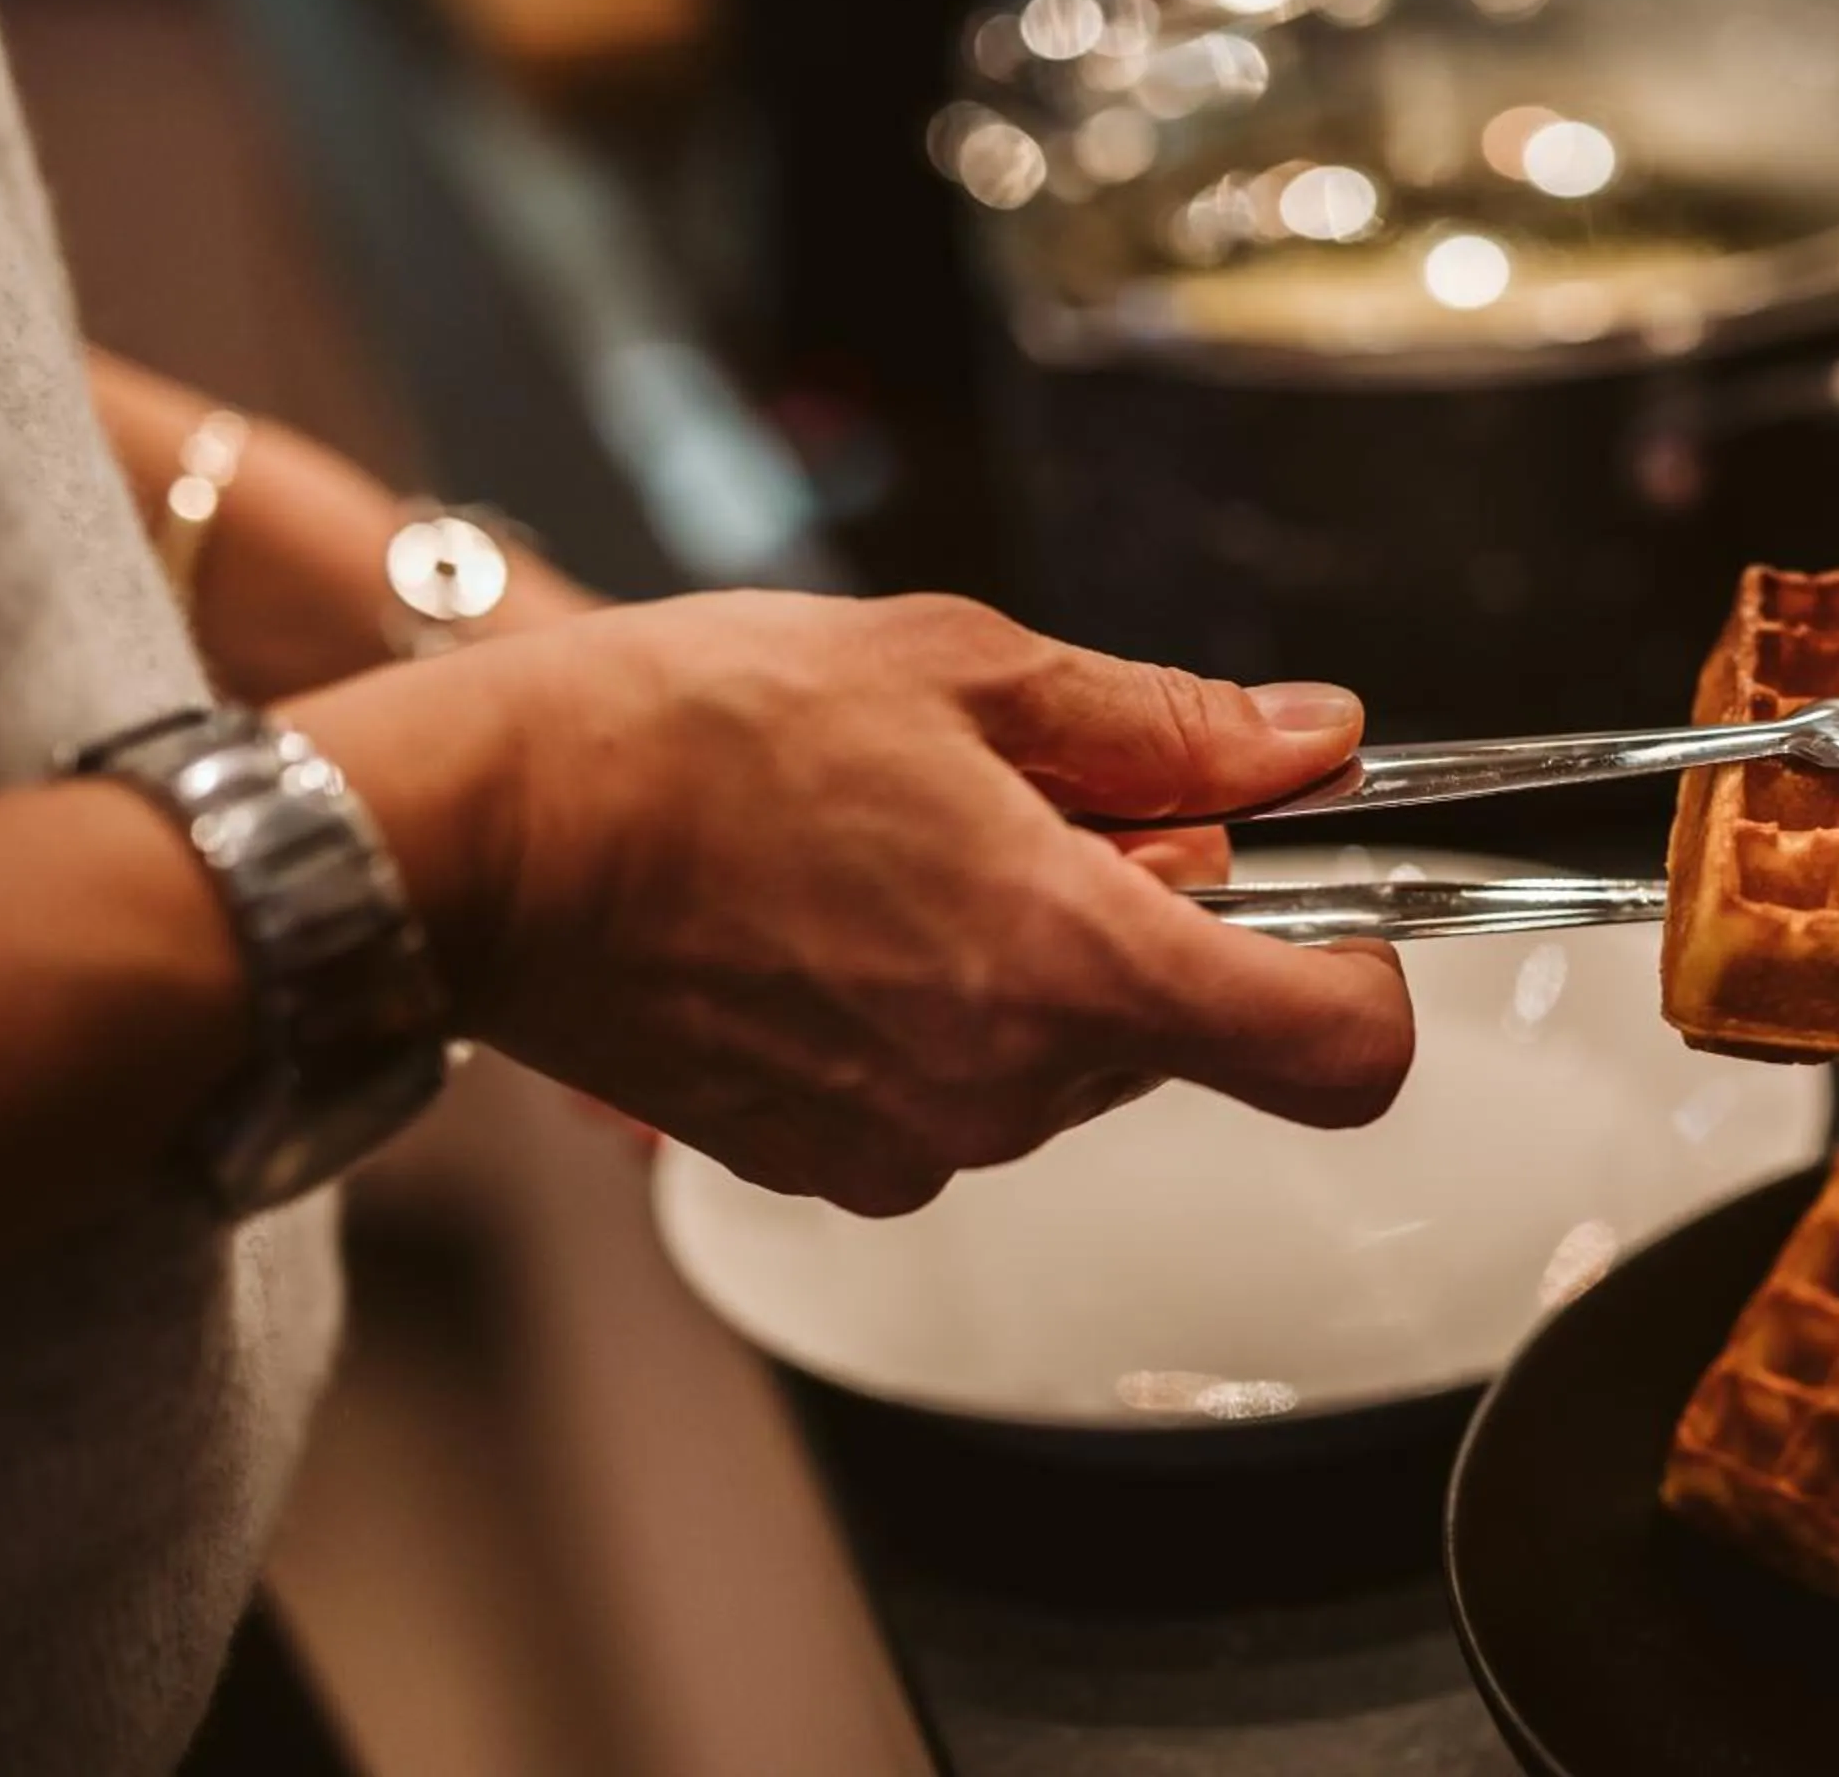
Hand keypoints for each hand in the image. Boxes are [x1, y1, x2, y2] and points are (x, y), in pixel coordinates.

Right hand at [295, 594, 1412, 1214]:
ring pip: (1073, 1057)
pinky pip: (963, 1093)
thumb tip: (1312, 743)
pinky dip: (946, 1012)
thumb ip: (1168, 729)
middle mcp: (1011, 1089)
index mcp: (1071, 965)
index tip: (1330, 902)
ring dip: (1040, 956)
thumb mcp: (963, 670)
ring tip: (906, 847)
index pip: (1337, 1050)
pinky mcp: (833, 1168)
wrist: (472, 843)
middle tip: (1031, 803)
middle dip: (1155, 917)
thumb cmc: (691, 733)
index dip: (1366, 973)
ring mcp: (917, 1147)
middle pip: (1191, 1027)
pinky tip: (844, 918)